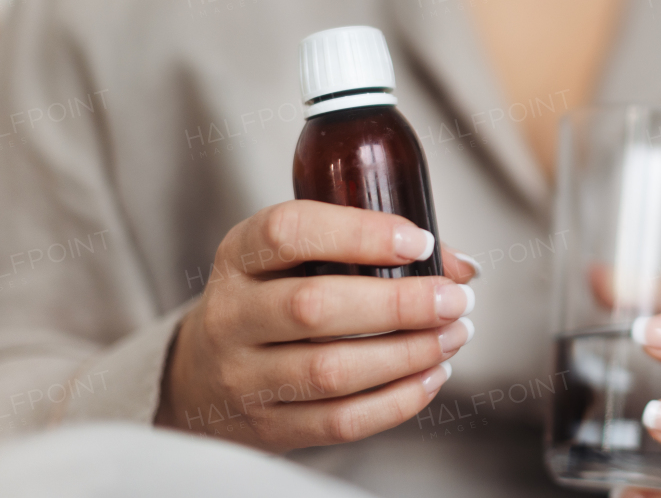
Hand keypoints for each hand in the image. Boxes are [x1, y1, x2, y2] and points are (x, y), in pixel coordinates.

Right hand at [155, 200, 475, 450]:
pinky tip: (431, 375)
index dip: (360, 234)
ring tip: (454, 335)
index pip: (289, 232)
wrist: (199, 378)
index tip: (418, 242)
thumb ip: (371, 248)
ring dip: (408, 353)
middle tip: (455, 299)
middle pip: (315, 307)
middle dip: (400, 304)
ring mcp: (244, 376)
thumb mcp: (296, 258)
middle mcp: (232, 315)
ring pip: (330, 370)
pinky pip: (339, 420)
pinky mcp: (267, 427)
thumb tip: (461, 267)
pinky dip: (397, 400)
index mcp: (240, 255)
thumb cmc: (271, 299)